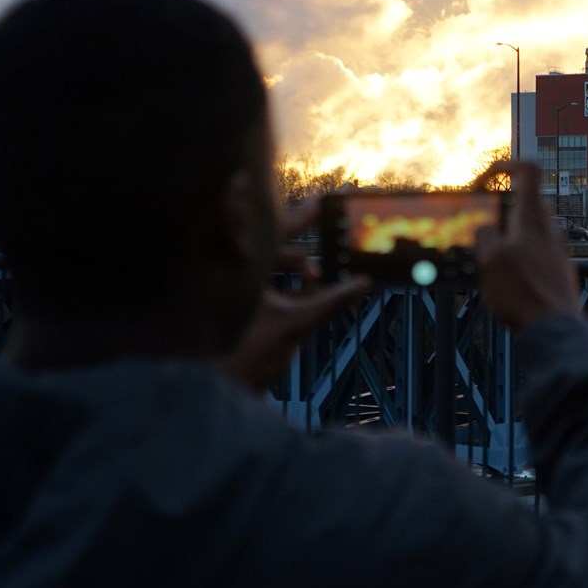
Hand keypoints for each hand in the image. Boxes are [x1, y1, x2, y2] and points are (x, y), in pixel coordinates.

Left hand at [220, 197, 369, 391]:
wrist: (224, 388)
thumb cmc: (246, 354)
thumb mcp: (296, 324)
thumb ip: (331, 302)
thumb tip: (363, 284)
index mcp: (241, 270)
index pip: (267, 230)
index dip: (294, 213)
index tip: (317, 199)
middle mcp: (236, 276)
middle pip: (274, 247)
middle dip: (302, 244)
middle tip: (325, 227)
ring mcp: (239, 292)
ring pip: (275, 268)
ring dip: (299, 271)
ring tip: (319, 280)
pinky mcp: (244, 309)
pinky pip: (273, 287)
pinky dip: (291, 288)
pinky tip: (310, 295)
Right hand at [473, 161, 580, 329]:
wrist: (556, 330)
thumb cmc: (524, 296)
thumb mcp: (491, 261)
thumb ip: (486, 235)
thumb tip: (486, 229)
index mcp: (532, 218)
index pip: (528, 170)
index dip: (504, 166)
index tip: (484, 182)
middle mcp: (549, 229)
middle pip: (524, 202)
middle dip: (499, 210)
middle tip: (479, 229)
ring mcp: (557, 249)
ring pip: (528, 229)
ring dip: (507, 238)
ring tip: (489, 263)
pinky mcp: (558, 269)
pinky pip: (536, 252)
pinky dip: (519, 257)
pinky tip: (507, 281)